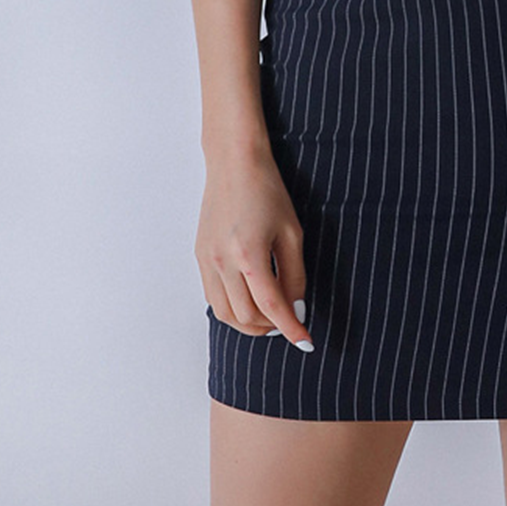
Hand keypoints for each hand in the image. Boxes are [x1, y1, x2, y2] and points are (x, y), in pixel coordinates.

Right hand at [195, 148, 313, 350]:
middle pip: (247, 317)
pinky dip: (232, 309)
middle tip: (290, 322)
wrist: (234, 163)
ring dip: (249, 324)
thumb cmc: (267, 191)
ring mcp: (207, 261)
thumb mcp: (291, 232)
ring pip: (225, 314)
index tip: (306, 342)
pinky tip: (249, 301)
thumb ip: (294, 274)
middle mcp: (223, 263)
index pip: (272, 307)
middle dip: (271, 327)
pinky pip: (213, 297)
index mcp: (250, 255)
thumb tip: (296, 308)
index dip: (291, 329)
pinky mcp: (199, 257)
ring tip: (270, 318)